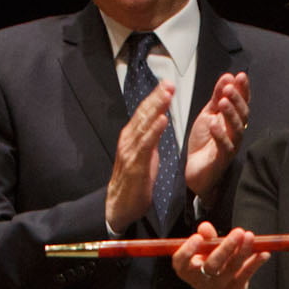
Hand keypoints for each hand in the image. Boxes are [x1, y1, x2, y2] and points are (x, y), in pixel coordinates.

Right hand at [103, 83, 174, 230]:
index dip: (155, 98)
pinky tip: (162, 120)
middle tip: (169, 83)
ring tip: (167, 94)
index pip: (144, 113)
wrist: (119, 206)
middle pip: (144, 114)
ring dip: (156, 108)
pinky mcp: (135, 164)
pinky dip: (154, 131)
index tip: (167, 84)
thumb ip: (150, 138)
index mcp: (131, 137)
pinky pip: (146, 144)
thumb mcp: (144, 155)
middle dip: (157, 97)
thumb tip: (158, 122)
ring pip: (144, 125)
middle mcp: (128, 140)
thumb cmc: (134, 181)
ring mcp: (130, 151)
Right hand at [172, 222, 266, 288]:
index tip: (197, 238)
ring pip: (232, 268)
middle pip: (212, 265)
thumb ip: (206, 238)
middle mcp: (202, 281)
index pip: (181, 263)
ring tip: (250, 236)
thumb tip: (205, 226)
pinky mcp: (236, 288)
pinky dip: (256, 263)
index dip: (187, 251)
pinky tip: (264, 253)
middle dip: (225, 248)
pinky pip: (246, 274)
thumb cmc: (209, 265)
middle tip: (238, 232)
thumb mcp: (204, 252)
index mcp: (188, 270)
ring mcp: (219, 286)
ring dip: (243, 251)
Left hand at [182, 70, 250, 197]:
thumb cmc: (204, 142)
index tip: (240, 76)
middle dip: (237, 100)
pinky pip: (225, 146)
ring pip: (237, 129)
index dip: (244, 90)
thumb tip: (228, 77)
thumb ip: (216, 96)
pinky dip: (220, 134)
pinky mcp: (223, 158)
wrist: (194, 169)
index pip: (243, 102)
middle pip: (243, 114)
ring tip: (222, 103)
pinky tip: (214, 124)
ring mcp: (232, 145)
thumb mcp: (208, 114)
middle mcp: (236, 132)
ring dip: (231, 114)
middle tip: (229, 88)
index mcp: (233, 120)